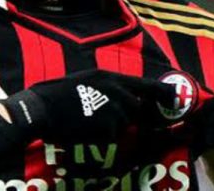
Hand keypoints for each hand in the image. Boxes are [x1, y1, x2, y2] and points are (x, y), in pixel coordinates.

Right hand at [2, 70, 175, 143]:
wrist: (40, 109)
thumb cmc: (55, 96)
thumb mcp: (84, 81)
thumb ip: (105, 87)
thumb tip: (121, 99)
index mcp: (108, 76)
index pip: (144, 85)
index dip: (161, 92)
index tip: (173, 97)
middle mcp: (116, 89)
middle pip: (137, 107)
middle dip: (132, 116)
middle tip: (112, 119)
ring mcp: (113, 107)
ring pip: (124, 123)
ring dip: (110, 126)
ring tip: (86, 121)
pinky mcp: (108, 125)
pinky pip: (111, 135)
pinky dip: (101, 136)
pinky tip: (83, 129)